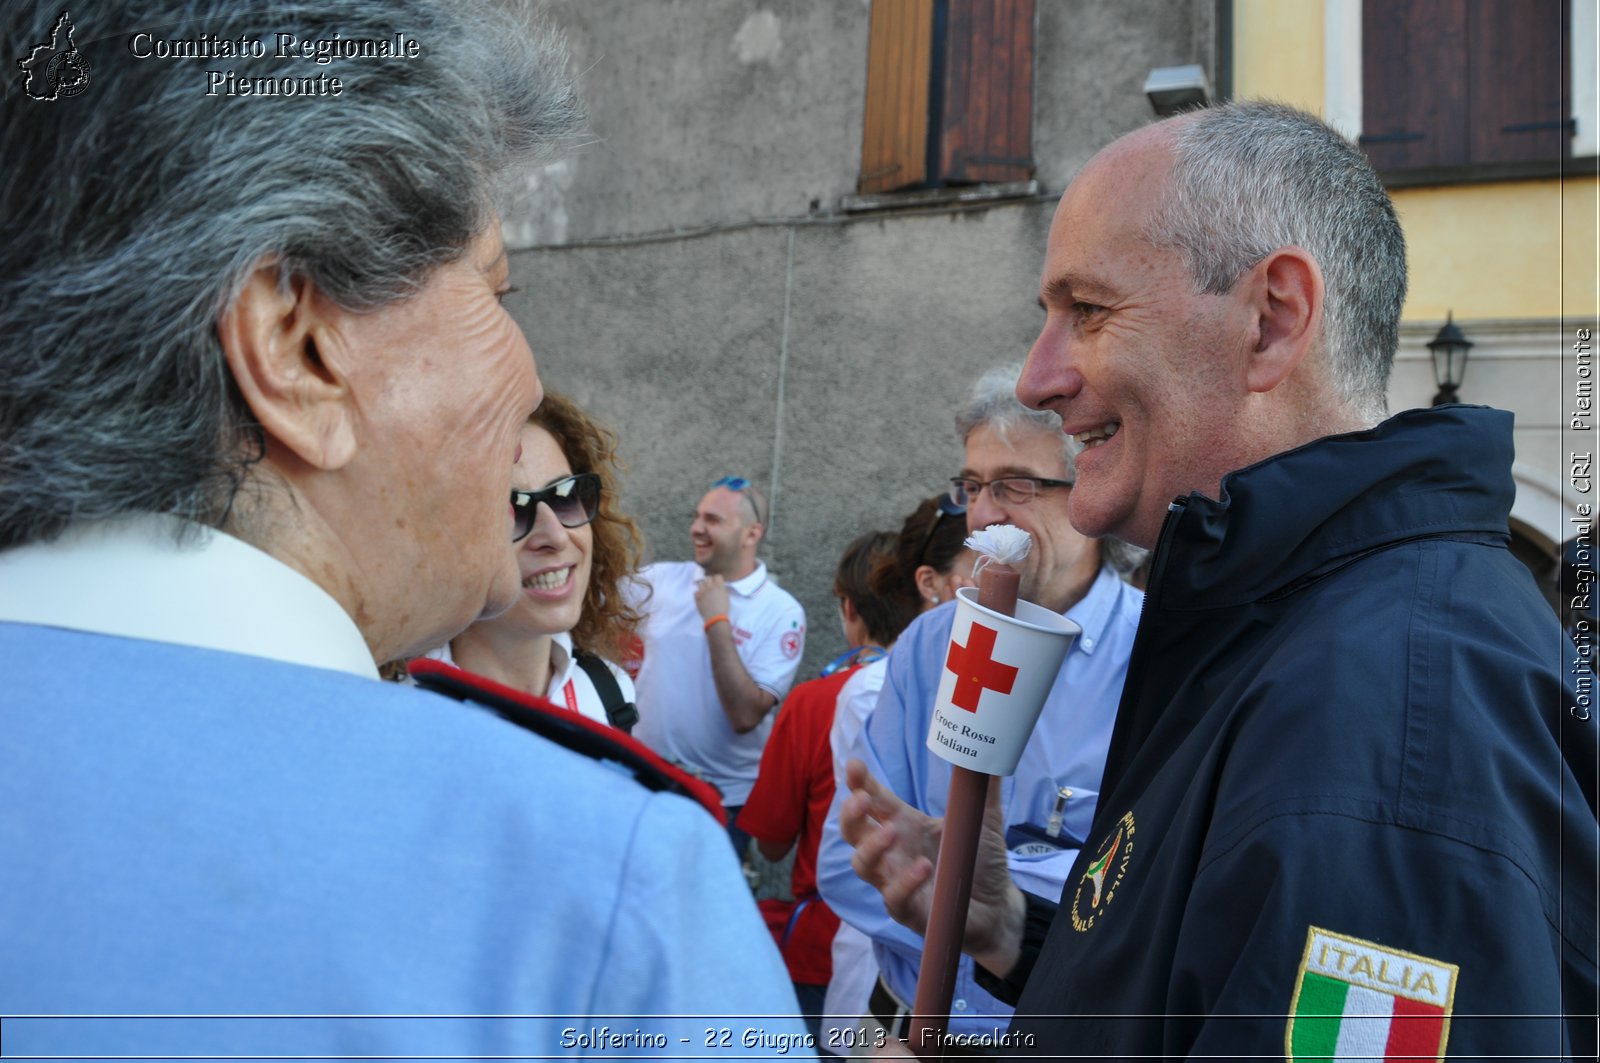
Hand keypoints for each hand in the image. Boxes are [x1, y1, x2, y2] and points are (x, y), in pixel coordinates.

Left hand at [694, 574, 729, 620]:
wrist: (715, 617)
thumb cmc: (724, 608)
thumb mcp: (726, 597)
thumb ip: (722, 589)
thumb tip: (720, 586)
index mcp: (719, 586)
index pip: (717, 576)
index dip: (717, 579)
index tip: (717, 582)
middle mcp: (710, 587)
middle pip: (708, 578)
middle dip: (710, 581)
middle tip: (711, 586)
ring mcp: (702, 591)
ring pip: (700, 583)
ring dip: (703, 586)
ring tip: (705, 590)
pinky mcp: (697, 597)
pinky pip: (696, 592)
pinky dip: (698, 594)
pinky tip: (701, 597)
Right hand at [839, 759, 1025, 974]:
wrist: (998, 905)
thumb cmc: (979, 858)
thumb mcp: (984, 817)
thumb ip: (983, 786)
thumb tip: (991, 747)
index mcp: (906, 823)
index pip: (874, 799)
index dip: (860, 782)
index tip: (855, 765)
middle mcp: (894, 851)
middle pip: (854, 831)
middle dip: (851, 813)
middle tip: (862, 798)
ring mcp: (896, 880)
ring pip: (862, 864)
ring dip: (871, 848)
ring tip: (891, 832)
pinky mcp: (908, 910)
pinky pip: (893, 898)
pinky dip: (903, 883)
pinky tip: (923, 868)